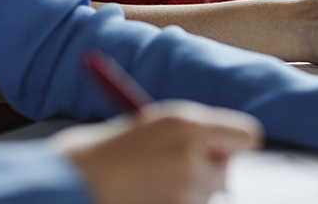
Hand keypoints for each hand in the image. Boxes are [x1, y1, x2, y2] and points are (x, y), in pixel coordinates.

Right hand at [50, 101, 261, 203]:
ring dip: (188, 193)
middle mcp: (193, 152)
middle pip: (227, 170)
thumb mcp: (150, 126)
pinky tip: (147, 196)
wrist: (70, 181)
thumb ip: (192, 135)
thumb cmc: (105, 151)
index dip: (237, 144)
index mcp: (187, 122)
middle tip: (176, 172)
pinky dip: (175, 203)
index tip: (226, 151)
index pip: (246, 135)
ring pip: (207, 194)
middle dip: (209, 173)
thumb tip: (229, 151)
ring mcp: (186, 185)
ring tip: (149, 185)